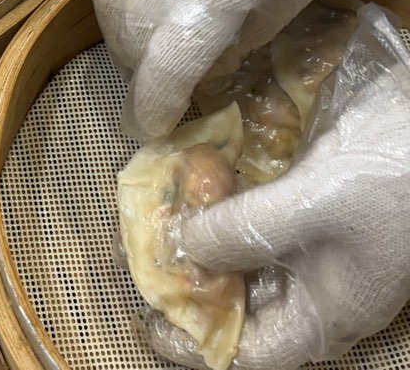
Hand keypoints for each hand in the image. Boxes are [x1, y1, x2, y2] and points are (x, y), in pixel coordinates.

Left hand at [149, 5, 409, 369]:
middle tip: (144, 254)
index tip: (149, 320)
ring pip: (249, 257)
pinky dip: (229, 202)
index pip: (252, 353)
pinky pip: (262, 215)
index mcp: (328, 312)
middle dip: (193, 283)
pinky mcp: (317, 204)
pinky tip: (199, 177)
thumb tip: (179, 248)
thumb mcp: (305, 210)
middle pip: (243, 304)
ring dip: (205, 237)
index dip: (196, 343)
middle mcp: (321, 287)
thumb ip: (238, 233)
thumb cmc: (388, 176)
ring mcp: (321, 246)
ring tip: (160, 214)